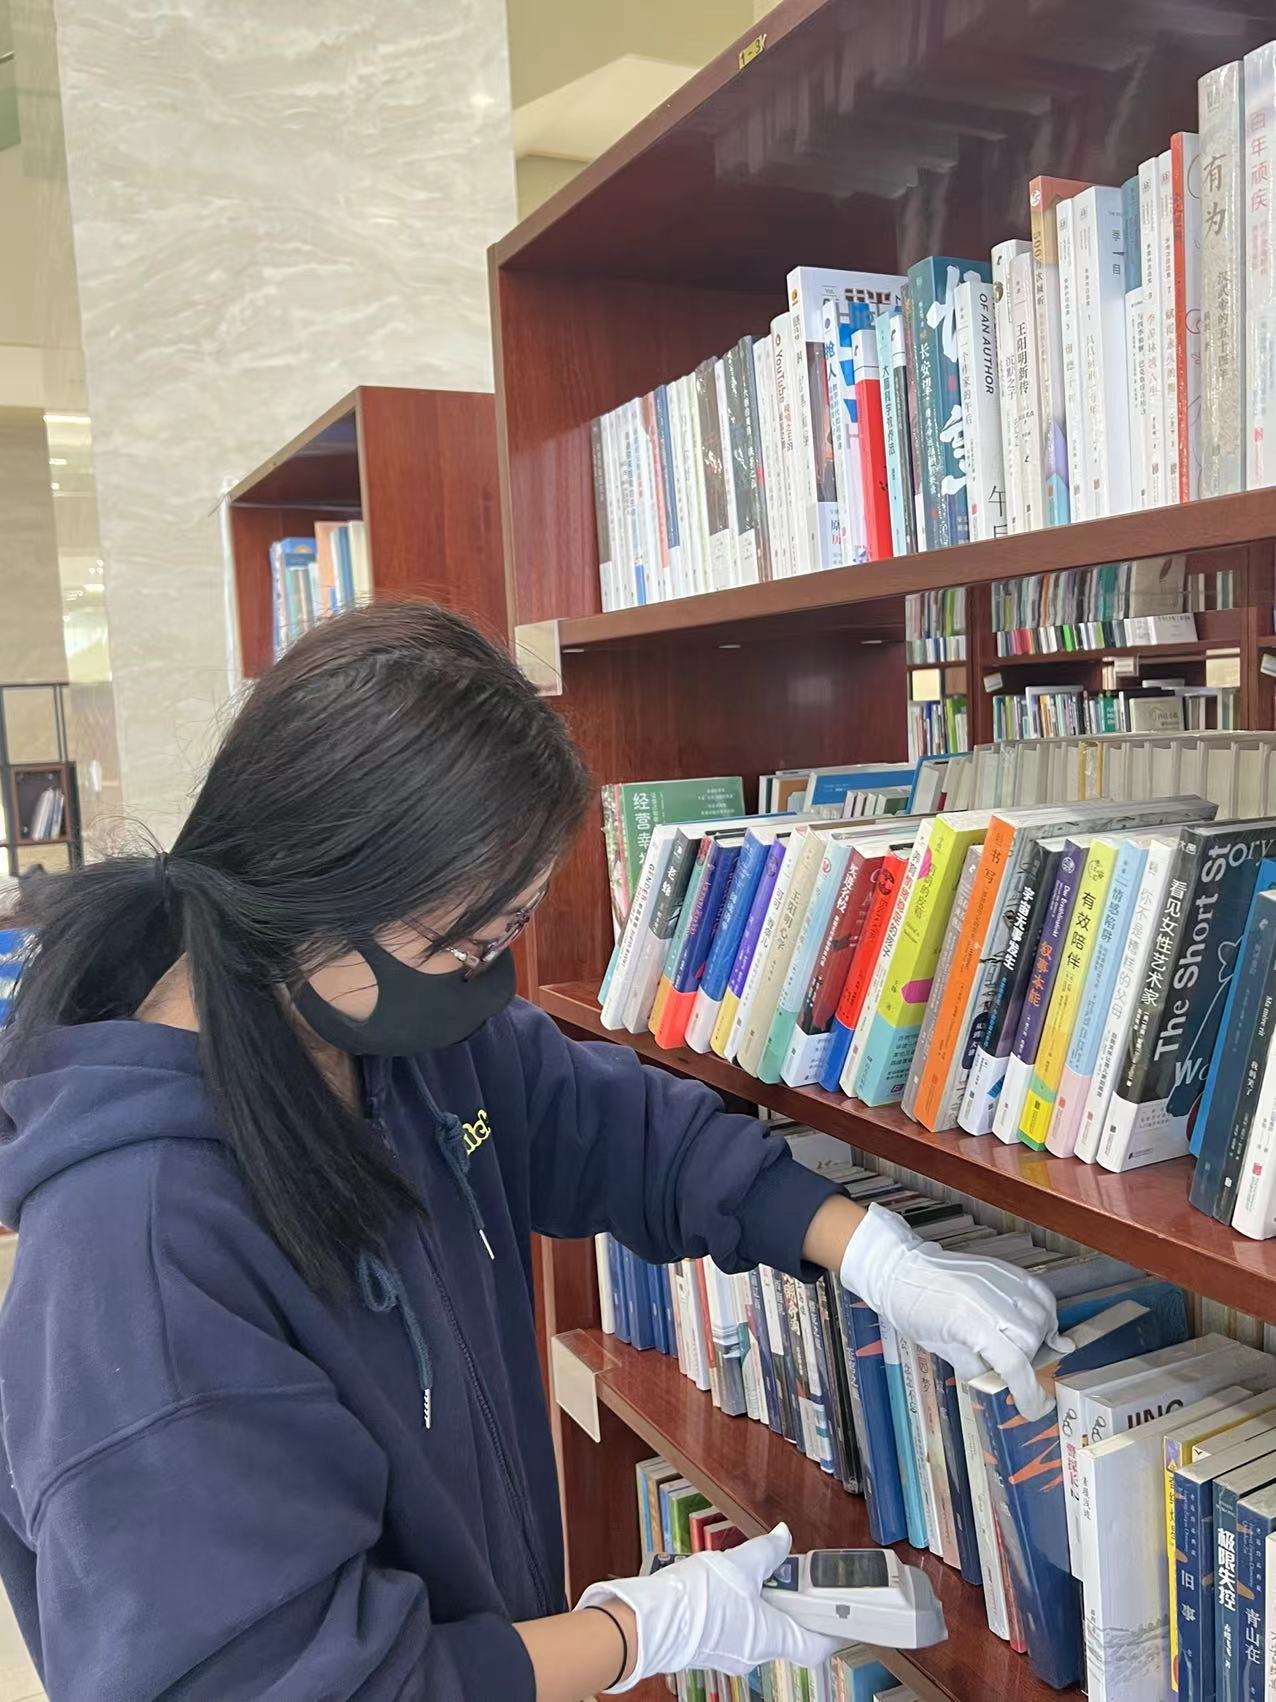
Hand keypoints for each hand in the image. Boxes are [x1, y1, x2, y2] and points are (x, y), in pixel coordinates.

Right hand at [576, 1523, 844, 1690]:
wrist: (650, 1621)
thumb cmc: (697, 1601)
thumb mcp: (741, 1564)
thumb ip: (768, 1551)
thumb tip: (785, 1536)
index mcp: (771, 1637)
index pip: (817, 1646)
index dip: (832, 1629)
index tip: (840, 1610)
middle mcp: (755, 1652)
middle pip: (788, 1632)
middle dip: (791, 1602)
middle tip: (791, 1573)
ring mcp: (731, 1651)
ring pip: (759, 1626)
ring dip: (761, 1599)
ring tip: (751, 1569)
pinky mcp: (710, 1643)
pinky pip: (735, 1625)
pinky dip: (738, 1604)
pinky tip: (725, 1582)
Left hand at [840, 1203, 1069, 1419]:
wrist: (901, 1269)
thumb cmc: (913, 1311)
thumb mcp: (940, 1349)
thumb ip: (975, 1366)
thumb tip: (1002, 1382)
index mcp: (969, 1323)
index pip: (1014, 1364)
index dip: (1029, 1394)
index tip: (1034, 1409)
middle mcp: (990, 1300)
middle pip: (1031, 1341)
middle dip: (1028, 1365)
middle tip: (1016, 1373)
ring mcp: (999, 1281)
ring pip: (1041, 1317)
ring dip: (1040, 1338)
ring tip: (1027, 1348)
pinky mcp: (1003, 1269)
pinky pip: (1039, 1292)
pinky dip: (1046, 1312)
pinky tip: (1042, 1325)